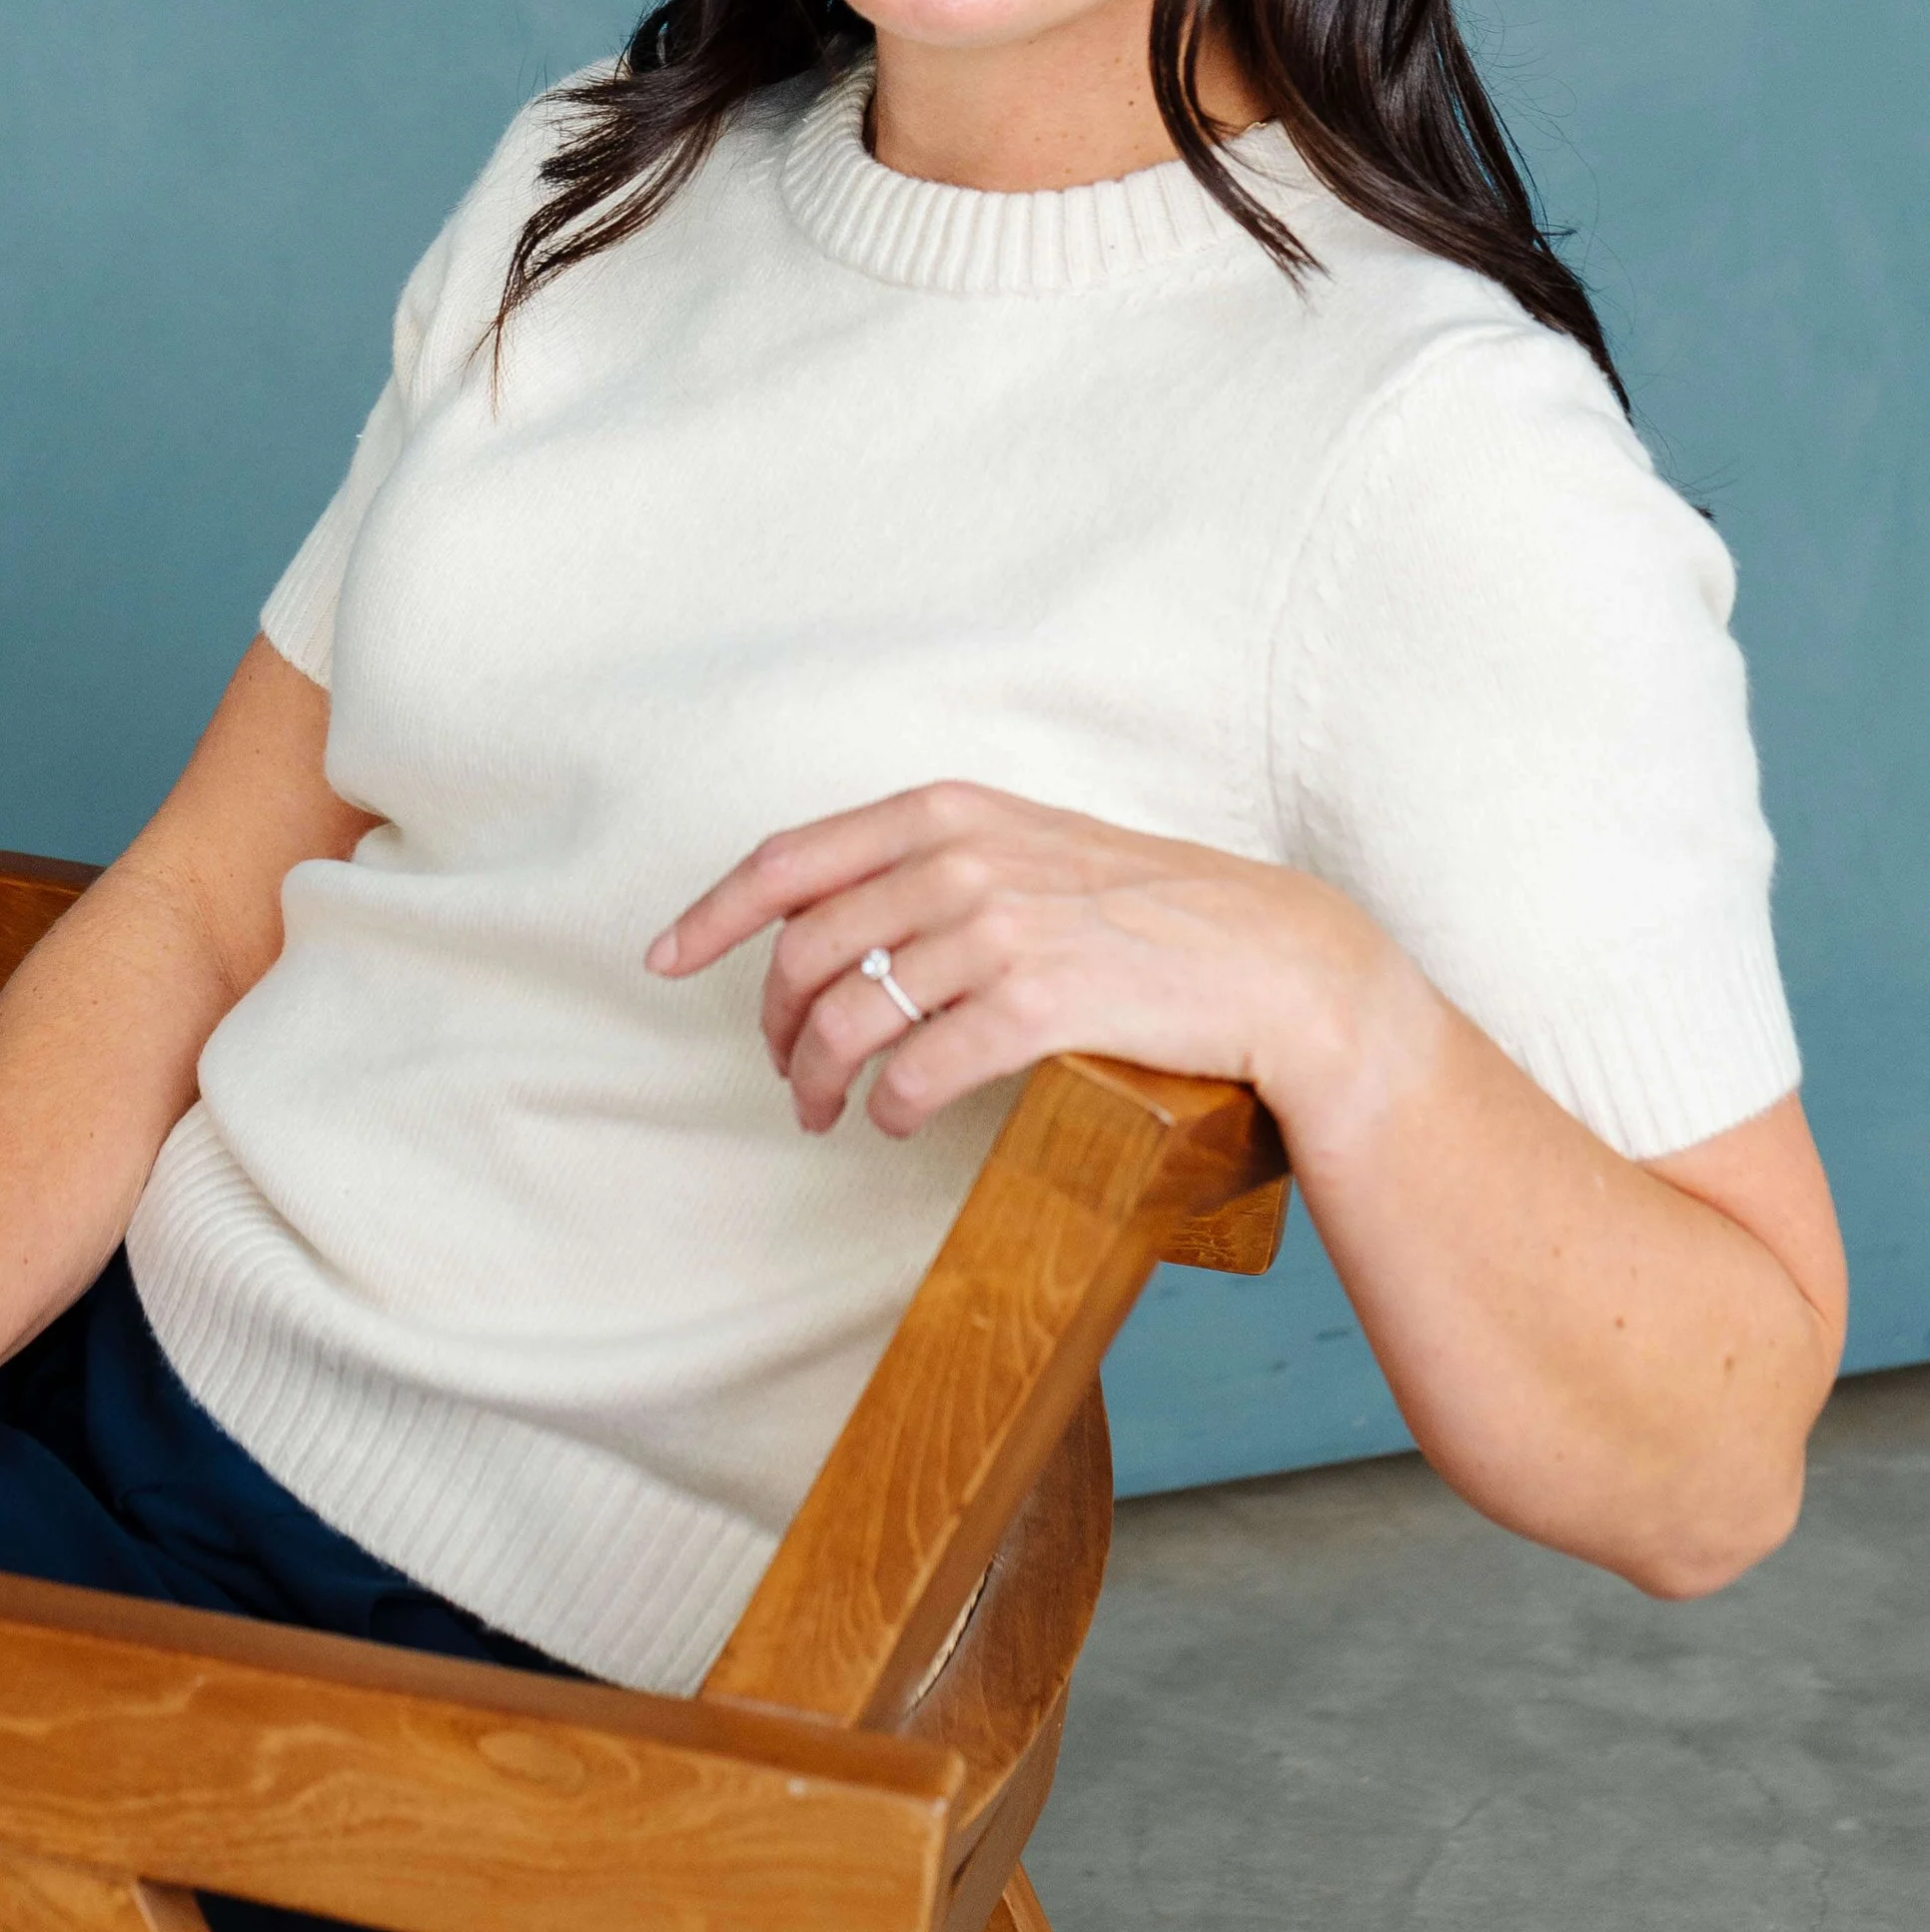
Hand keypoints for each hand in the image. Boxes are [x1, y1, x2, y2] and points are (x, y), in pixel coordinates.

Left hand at [649, 779, 1422, 1139]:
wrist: (1269, 958)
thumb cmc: (1143, 910)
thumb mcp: (1028, 850)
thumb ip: (930, 866)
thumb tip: (824, 923)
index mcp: (947, 811)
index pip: (789, 860)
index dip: (710, 915)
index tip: (661, 958)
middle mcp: (962, 857)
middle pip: (803, 949)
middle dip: (772, 1024)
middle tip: (785, 1073)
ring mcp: (1001, 926)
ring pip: (847, 1015)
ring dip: (818, 1079)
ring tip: (826, 1112)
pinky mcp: (1041, 1002)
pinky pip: (918, 1068)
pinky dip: (887, 1105)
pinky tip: (890, 1120)